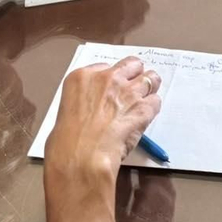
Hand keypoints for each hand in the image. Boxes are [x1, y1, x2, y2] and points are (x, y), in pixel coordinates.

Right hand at [45, 55, 161, 179]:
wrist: (81, 156)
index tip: (112, 88)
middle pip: (132, 65)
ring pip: (151, 78)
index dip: (112, 79)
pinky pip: (155, 101)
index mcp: (83, 77)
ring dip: (149, 88)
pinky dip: (152, 109)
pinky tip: (144, 118)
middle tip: (133, 88)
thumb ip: (85, 100)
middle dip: (134, 75)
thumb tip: (95, 107)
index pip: (106, 67)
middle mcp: (107, 78)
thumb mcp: (66, 110)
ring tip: (144, 100)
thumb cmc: (66, 141)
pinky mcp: (143, 108)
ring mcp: (128, 91)